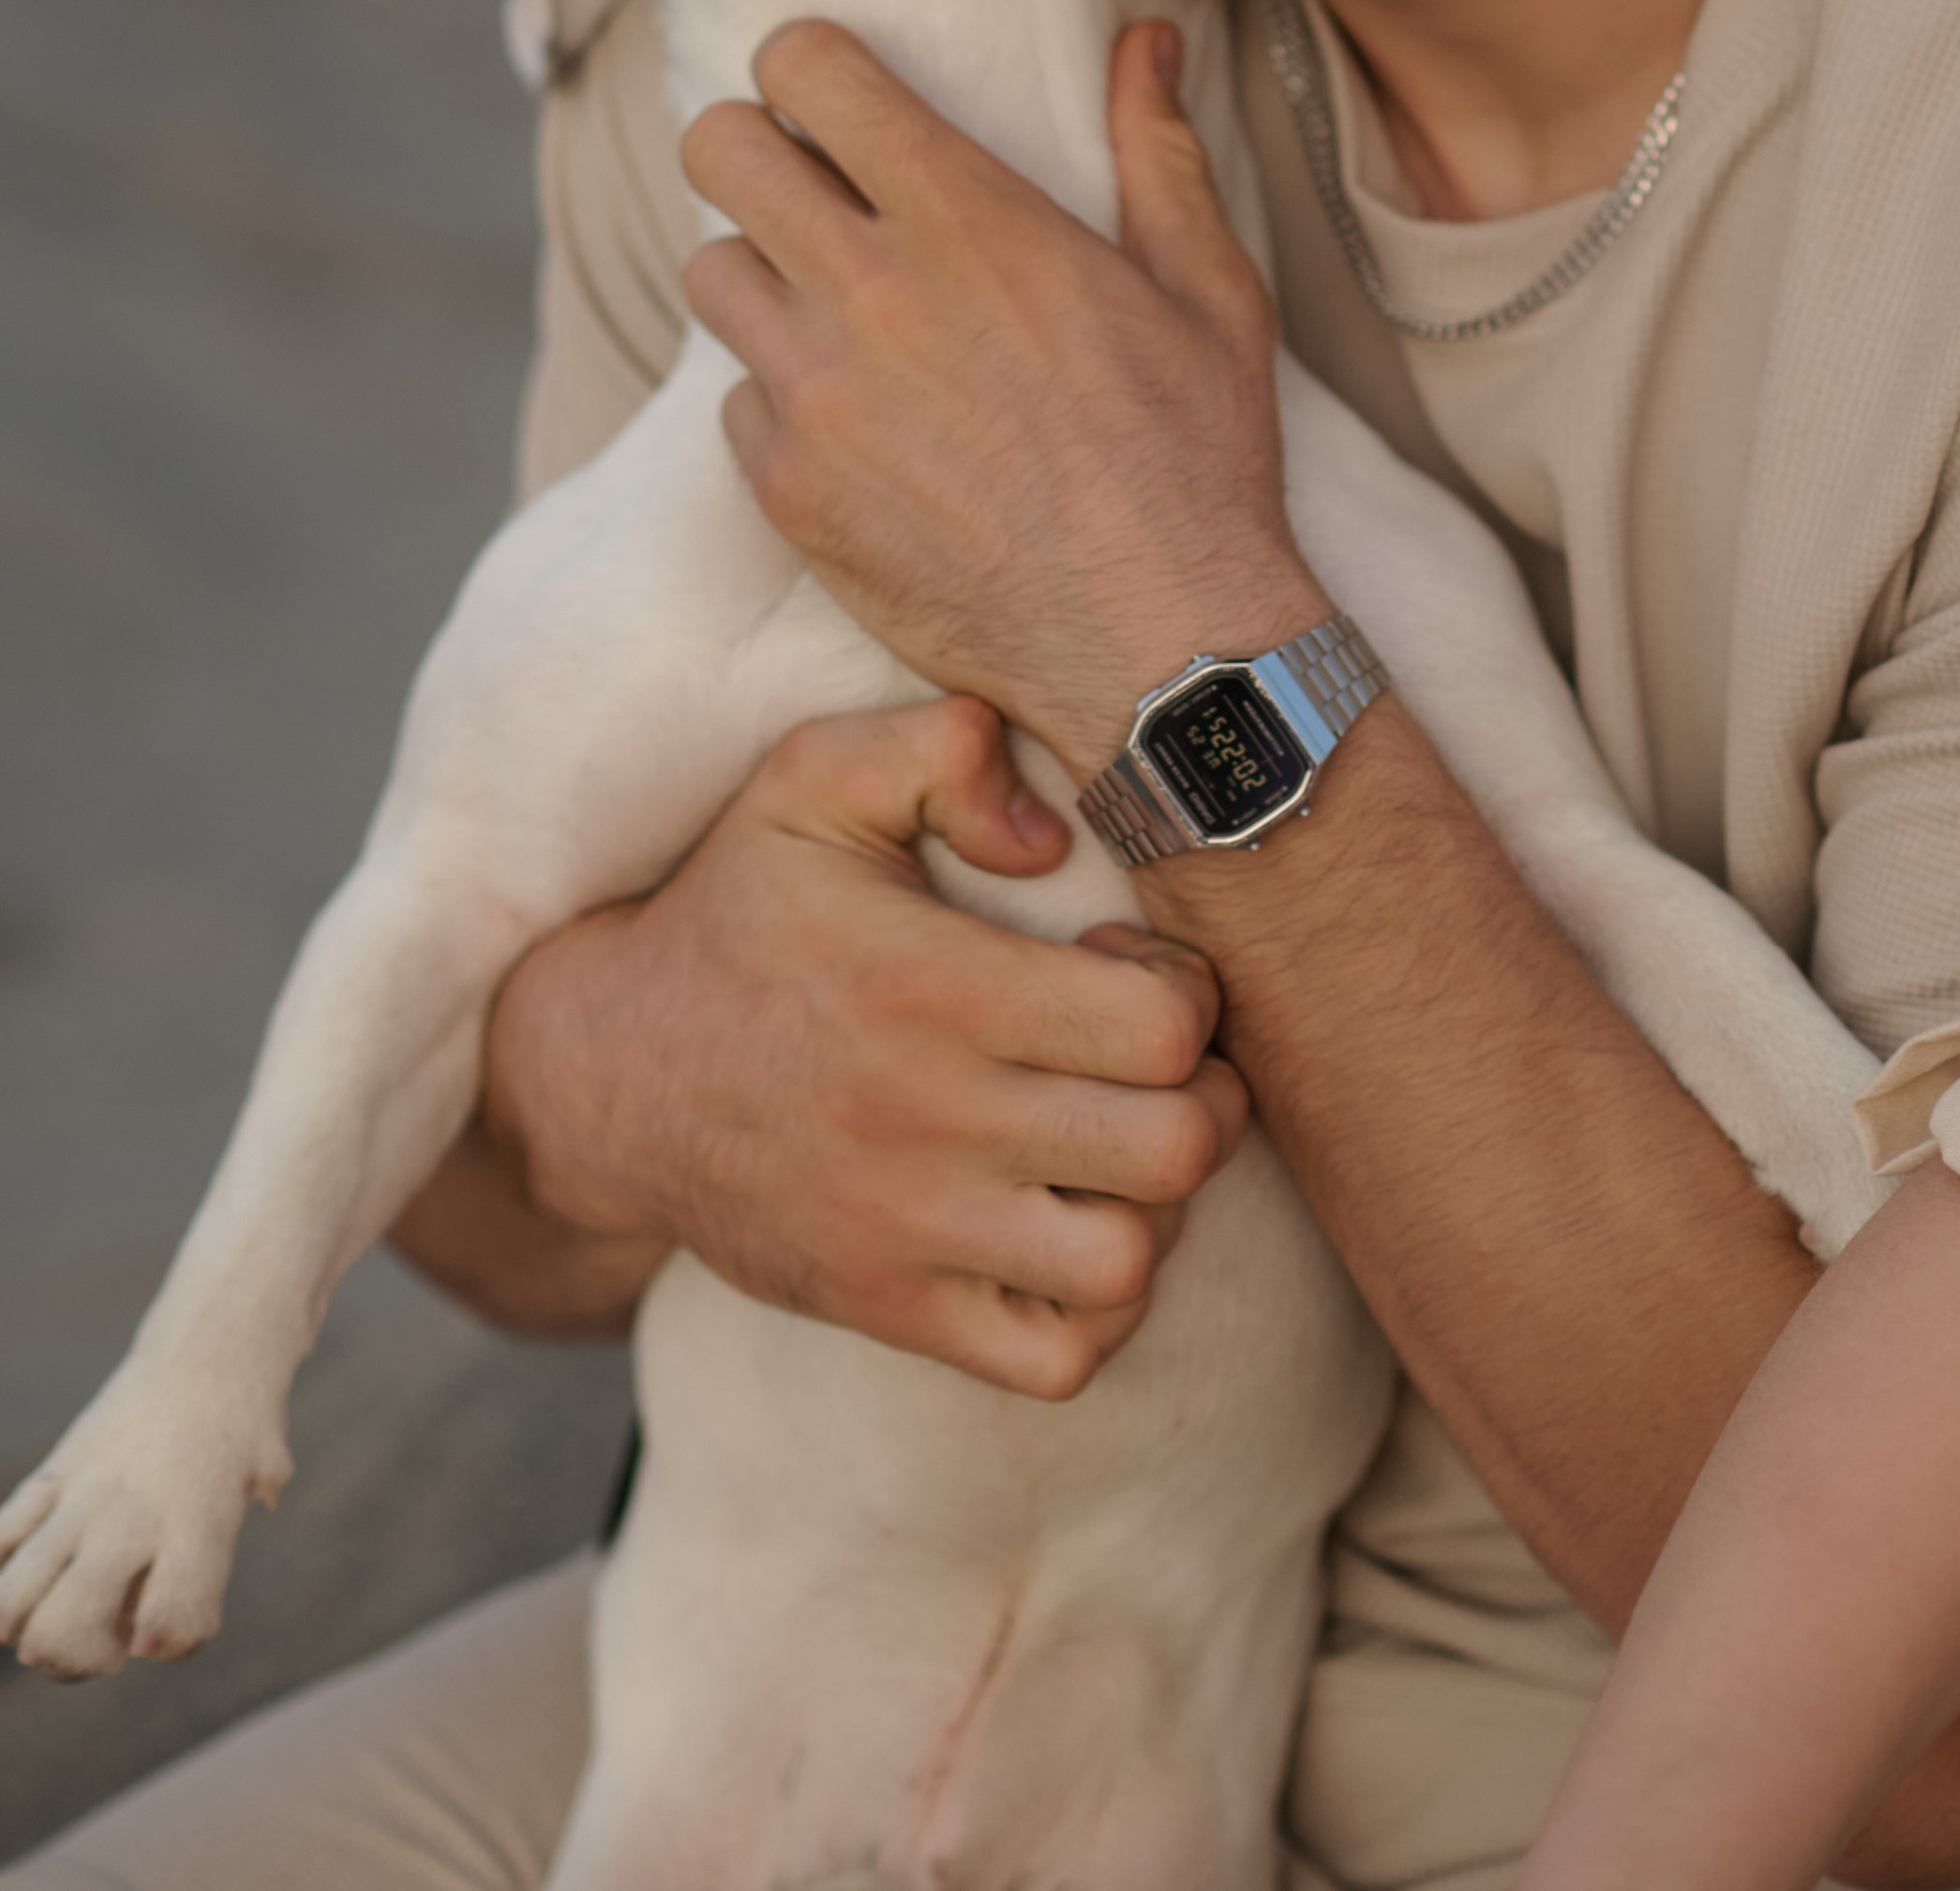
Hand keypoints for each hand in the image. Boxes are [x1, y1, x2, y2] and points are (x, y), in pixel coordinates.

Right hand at [482, 698, 1248, 1398]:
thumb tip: (1050, 837)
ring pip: (1128, 1266)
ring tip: (1117, 1148)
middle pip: (1174, 1151)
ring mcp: (910, 1230)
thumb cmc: (738, 911)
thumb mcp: (812, 779)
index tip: (1133, 972)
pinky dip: (1093, 1310)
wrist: (605, 1073)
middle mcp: (929, 1119)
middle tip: (1158, 1064)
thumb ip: (941, 748)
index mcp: (934, 987)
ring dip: (1157, 1207)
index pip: (1162, 1028)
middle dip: (1206, 1097)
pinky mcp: (889, 1307)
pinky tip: (1068, 1230)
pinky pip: (1054, 1360)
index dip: (1189, 993)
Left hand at [680, 18, 1325, 764]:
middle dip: (754, 149)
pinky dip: (780, 405)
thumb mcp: (1206, 288)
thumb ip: (1159, 148)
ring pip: (707, 271)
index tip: (837, 100)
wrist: (1158, 643)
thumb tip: (1145, 40)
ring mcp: (816, 396)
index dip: (808, 66)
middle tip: (811, 190)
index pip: (806, 68)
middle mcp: (871, 290)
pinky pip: (735, 404)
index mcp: (969, 216)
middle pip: (718, 149)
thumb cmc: (1196, 459)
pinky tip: (859, 429)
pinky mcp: (790, 492)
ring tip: (831, 312)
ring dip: (761, 275)